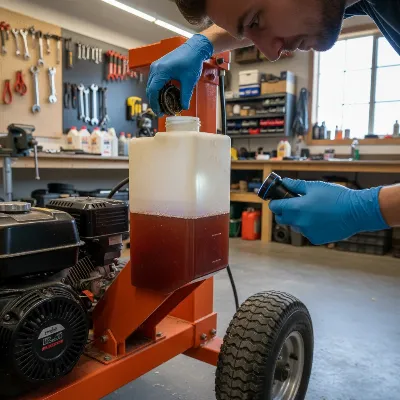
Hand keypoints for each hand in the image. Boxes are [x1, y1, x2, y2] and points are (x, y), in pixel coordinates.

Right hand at [146, 34, 213, 114]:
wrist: (194, 48)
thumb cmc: (192, 61)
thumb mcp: (189, 81)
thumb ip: (185, 96)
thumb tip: (184, 107)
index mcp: (161, 71)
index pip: (152, 91)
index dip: (155, 104)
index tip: (160, 112)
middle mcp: (156, 68)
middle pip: (150, 89)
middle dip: (154, 101)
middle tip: (161, 111)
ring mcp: (156, 66)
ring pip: (151, 85)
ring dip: (155, 95)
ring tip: (163, 105)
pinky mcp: (159, 66)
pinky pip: (155, 80)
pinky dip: (157, 89)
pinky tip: (164, 95)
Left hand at [269, 179, 388, 244]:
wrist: (356, 212)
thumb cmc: (336, 196)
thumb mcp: (314, 186)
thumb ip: (296, 185)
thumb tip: (284, 182)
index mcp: (296, 207)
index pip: (275, 207)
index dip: (274, 202)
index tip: (276, 200)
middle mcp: (299, 222)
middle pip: (281, 219)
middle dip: (283, 212)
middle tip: (292, 205)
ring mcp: (307, 232)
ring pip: (294, 226)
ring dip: (297, 219)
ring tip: (311, 211)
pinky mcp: (315, 239)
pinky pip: (306, 232)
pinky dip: (309, 227)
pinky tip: (320, 220)